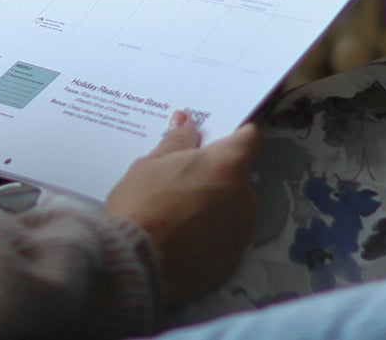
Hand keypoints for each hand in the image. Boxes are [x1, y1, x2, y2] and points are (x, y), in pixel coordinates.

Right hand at [104, 112, 260, 309]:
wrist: (135, 264)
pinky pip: (228, 239)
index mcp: (228, 165)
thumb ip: (176, 141)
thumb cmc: (142, 204)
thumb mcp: (151, 164)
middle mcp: (245, 196)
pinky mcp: (233, 262)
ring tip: (183, 217)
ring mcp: (242, 232)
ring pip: (236, 209)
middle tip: (186, 182)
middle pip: (240, 176)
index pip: (250, 137)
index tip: (214, 142)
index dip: (233, 136)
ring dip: (219, 207)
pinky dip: (214, 236)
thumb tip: (187, 121)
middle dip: (219, 176)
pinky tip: (187, 241)